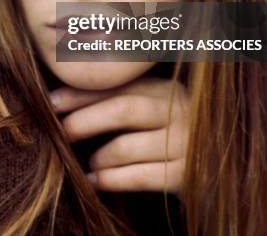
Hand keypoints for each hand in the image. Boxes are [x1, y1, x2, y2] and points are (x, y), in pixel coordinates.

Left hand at [50, 77, 189, 193]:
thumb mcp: (150, 109)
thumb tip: (63, 97)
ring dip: (98, 156)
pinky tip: (95, 181)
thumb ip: (120, 99)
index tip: (51, 101)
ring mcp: (184, 142)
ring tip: (86, 163)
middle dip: (85, 120)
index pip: (116, 85)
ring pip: (127, 146)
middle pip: (122, 109)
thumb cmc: (169, 135)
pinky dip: (111, 180)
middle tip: (62, 132)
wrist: (214, 166)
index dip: (81, 93)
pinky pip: (140, 177)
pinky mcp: (187, 174)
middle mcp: (177, 110)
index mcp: (164, 88)